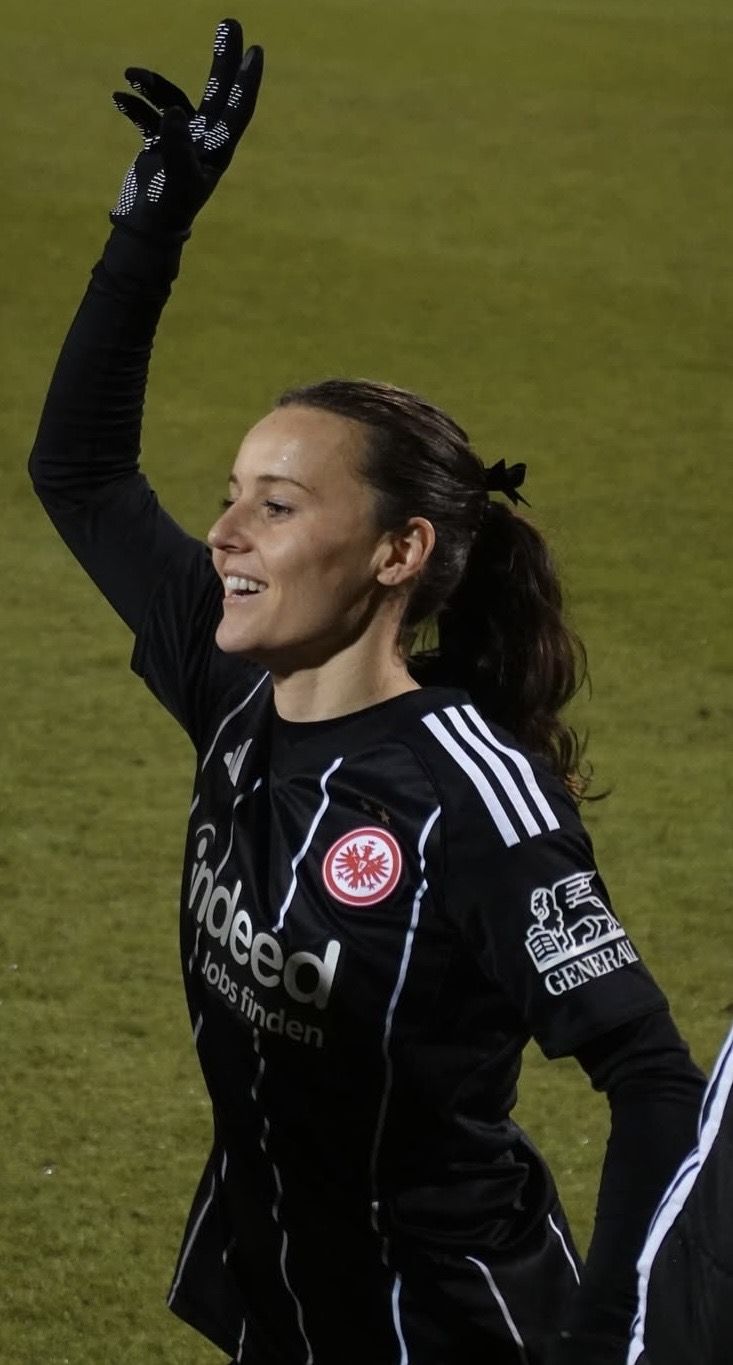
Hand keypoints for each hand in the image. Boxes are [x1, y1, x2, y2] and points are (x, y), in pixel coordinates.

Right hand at [110, 17, 263, 239]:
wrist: (147, 229)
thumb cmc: (168, 208)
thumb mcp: (176, 178)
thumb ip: (176, 144)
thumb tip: (173, 110)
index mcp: (218, 149)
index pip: (238, 109)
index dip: (247, 81)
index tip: (255, 50)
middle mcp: (204, 141)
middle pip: (218, 92)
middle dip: (223, 58)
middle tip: (229, 22)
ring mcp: (182, 141)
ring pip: (174, 99)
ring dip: (154, 84)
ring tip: (130, 73)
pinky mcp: (159, 144)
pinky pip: (149, 115)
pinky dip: (135, 105)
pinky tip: (119, 98)